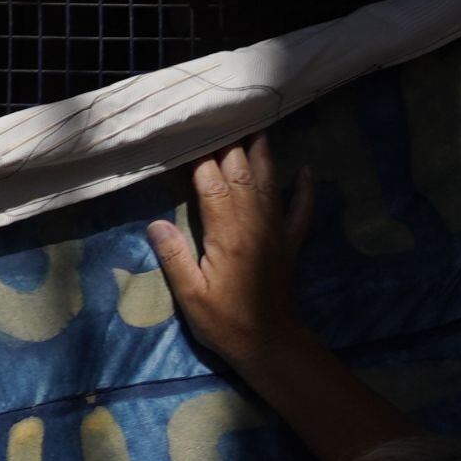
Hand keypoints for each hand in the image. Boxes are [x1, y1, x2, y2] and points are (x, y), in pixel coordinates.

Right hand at [144, 134, 317, 374]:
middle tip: (224, 118)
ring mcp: (275, 231)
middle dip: (231, 147)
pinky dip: (305, 188)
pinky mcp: (289, 242)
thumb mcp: (189, 294)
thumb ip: (175, 257)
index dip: (202, 159)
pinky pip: (301, 209)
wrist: (269, 342)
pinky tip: (305, 169)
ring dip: (263, 155)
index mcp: (226, 234)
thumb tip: (155, 222)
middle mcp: (254, 224)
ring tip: (258, 127)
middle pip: (242, 175)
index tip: (193, 135)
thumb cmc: (223, 320)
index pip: (213, 186)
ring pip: (270, 183)